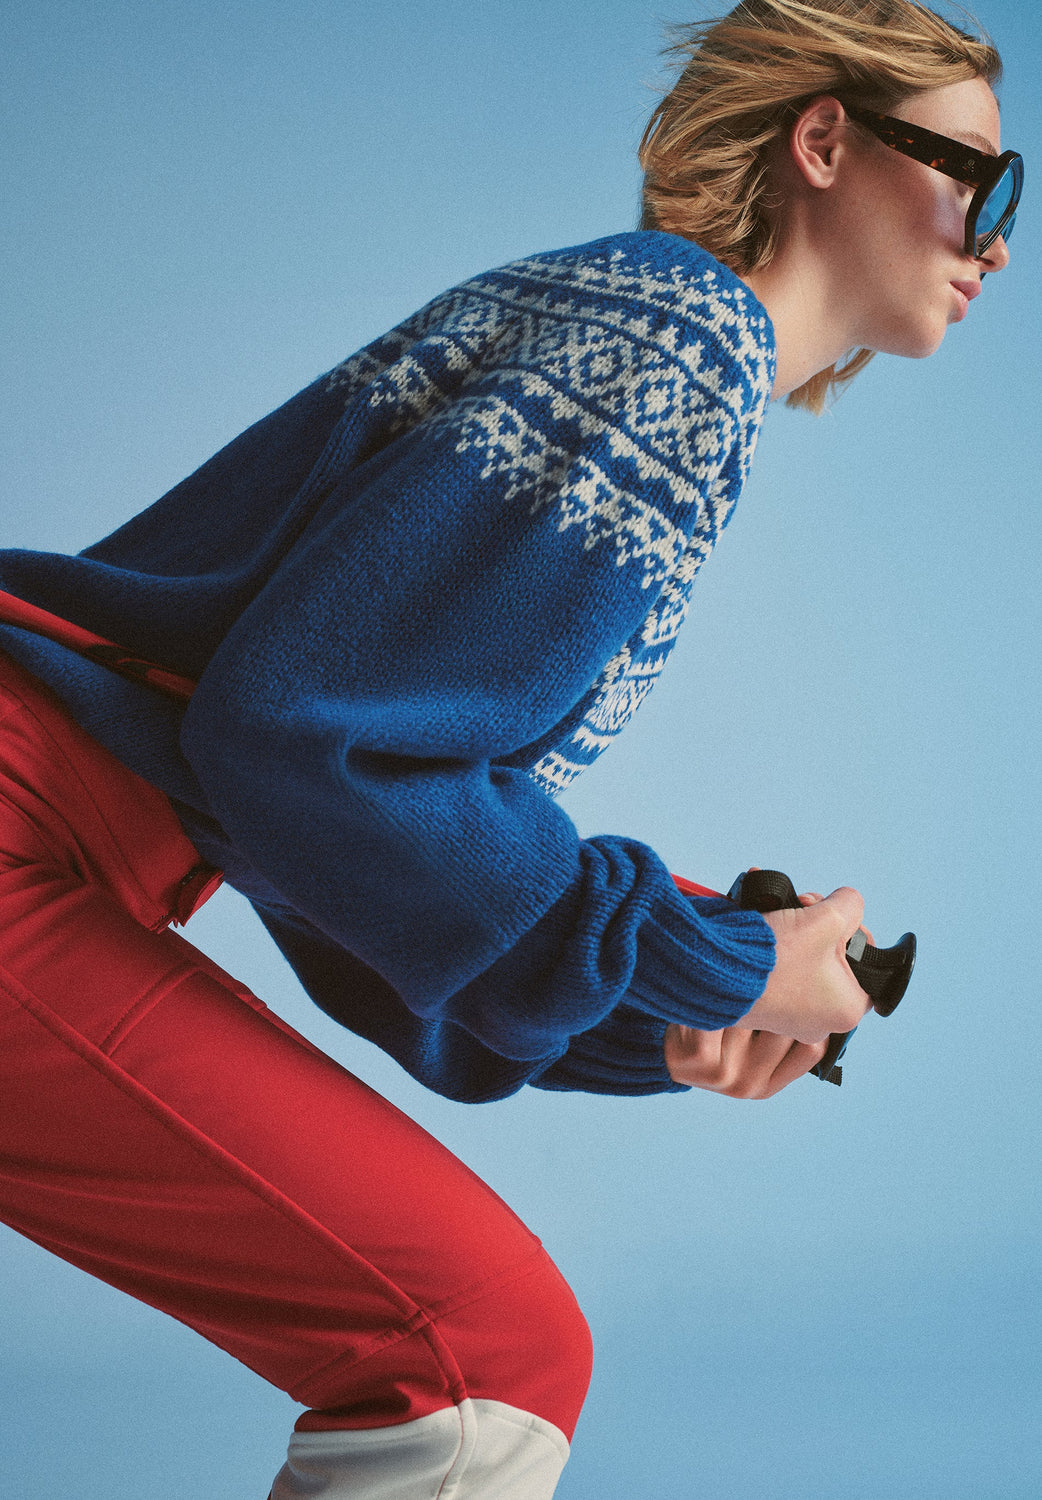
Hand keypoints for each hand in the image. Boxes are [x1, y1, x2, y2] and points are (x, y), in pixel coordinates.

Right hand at [664, 884, 871, 1097]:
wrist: (715, 972)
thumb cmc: (773, 959)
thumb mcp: (825, 919)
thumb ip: (850, 905)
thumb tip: (849, 903)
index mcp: (846, 1009)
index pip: (868, 964)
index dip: (853, 930)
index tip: (833, 915)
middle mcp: (820, 1020)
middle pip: (835, 958)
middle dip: (820, 924)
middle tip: (805, 907)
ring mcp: (790, 1016)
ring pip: (808, 960)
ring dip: (799, 929)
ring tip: (782, 912)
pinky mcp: (765, 1007)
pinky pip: (782, 971)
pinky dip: (777, 946)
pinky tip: (768, 923)